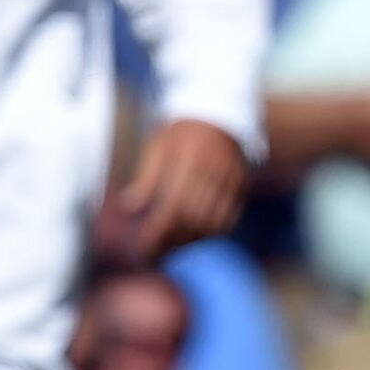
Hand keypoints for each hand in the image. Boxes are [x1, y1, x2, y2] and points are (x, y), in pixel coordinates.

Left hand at [108, 120, 246, 258]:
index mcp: (188, 162)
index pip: (172, 208)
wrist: (218, 114)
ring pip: (211, 224)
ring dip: (189, 241)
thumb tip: (129, 206)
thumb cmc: (180, 133)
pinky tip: (192, 235)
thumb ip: (146, 177)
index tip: (142, 249)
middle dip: (170, 243)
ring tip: (170, 247)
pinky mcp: (240, 186)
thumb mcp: (157, 147)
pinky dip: (210, 233)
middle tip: (152, 255)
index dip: (157, 233)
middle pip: (192, 221)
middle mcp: (211, 173)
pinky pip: (227, 219)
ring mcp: (229, 181)